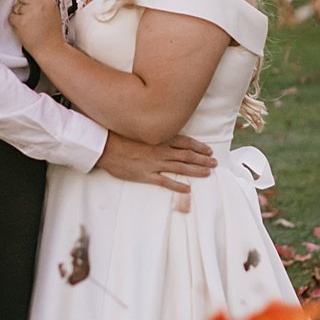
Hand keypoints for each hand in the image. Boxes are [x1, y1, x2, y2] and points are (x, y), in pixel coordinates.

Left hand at [8, 0, 63, 60]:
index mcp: (49, 1)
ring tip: (29, 24)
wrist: (51, 49)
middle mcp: (40, 4)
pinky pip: (12, 16)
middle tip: (29, 15)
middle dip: (23, 3)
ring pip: (16, 6)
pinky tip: (24, 28)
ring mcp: (30, 12)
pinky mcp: (22, 21)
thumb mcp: (53, 13)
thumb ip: (43, 3)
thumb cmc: (51, 33)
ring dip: (19, 14)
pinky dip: (15, 22)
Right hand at [96, 131, 216, 202]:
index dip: (198, 146)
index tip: (208, 150)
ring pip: (180, 167)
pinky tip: (188, 189)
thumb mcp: (140, 130)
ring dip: (196, 170)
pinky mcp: (146, 176)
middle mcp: (160, 151)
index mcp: (159, 138)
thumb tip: (164, 132)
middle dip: (202, 159)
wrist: (105, 146)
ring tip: (208, 173)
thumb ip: (153, 133)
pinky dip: (177, 186)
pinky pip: (165, 182)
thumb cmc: (120, 136)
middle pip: (187, 155)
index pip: (185, 142)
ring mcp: (154, 164)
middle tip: (215, 162)